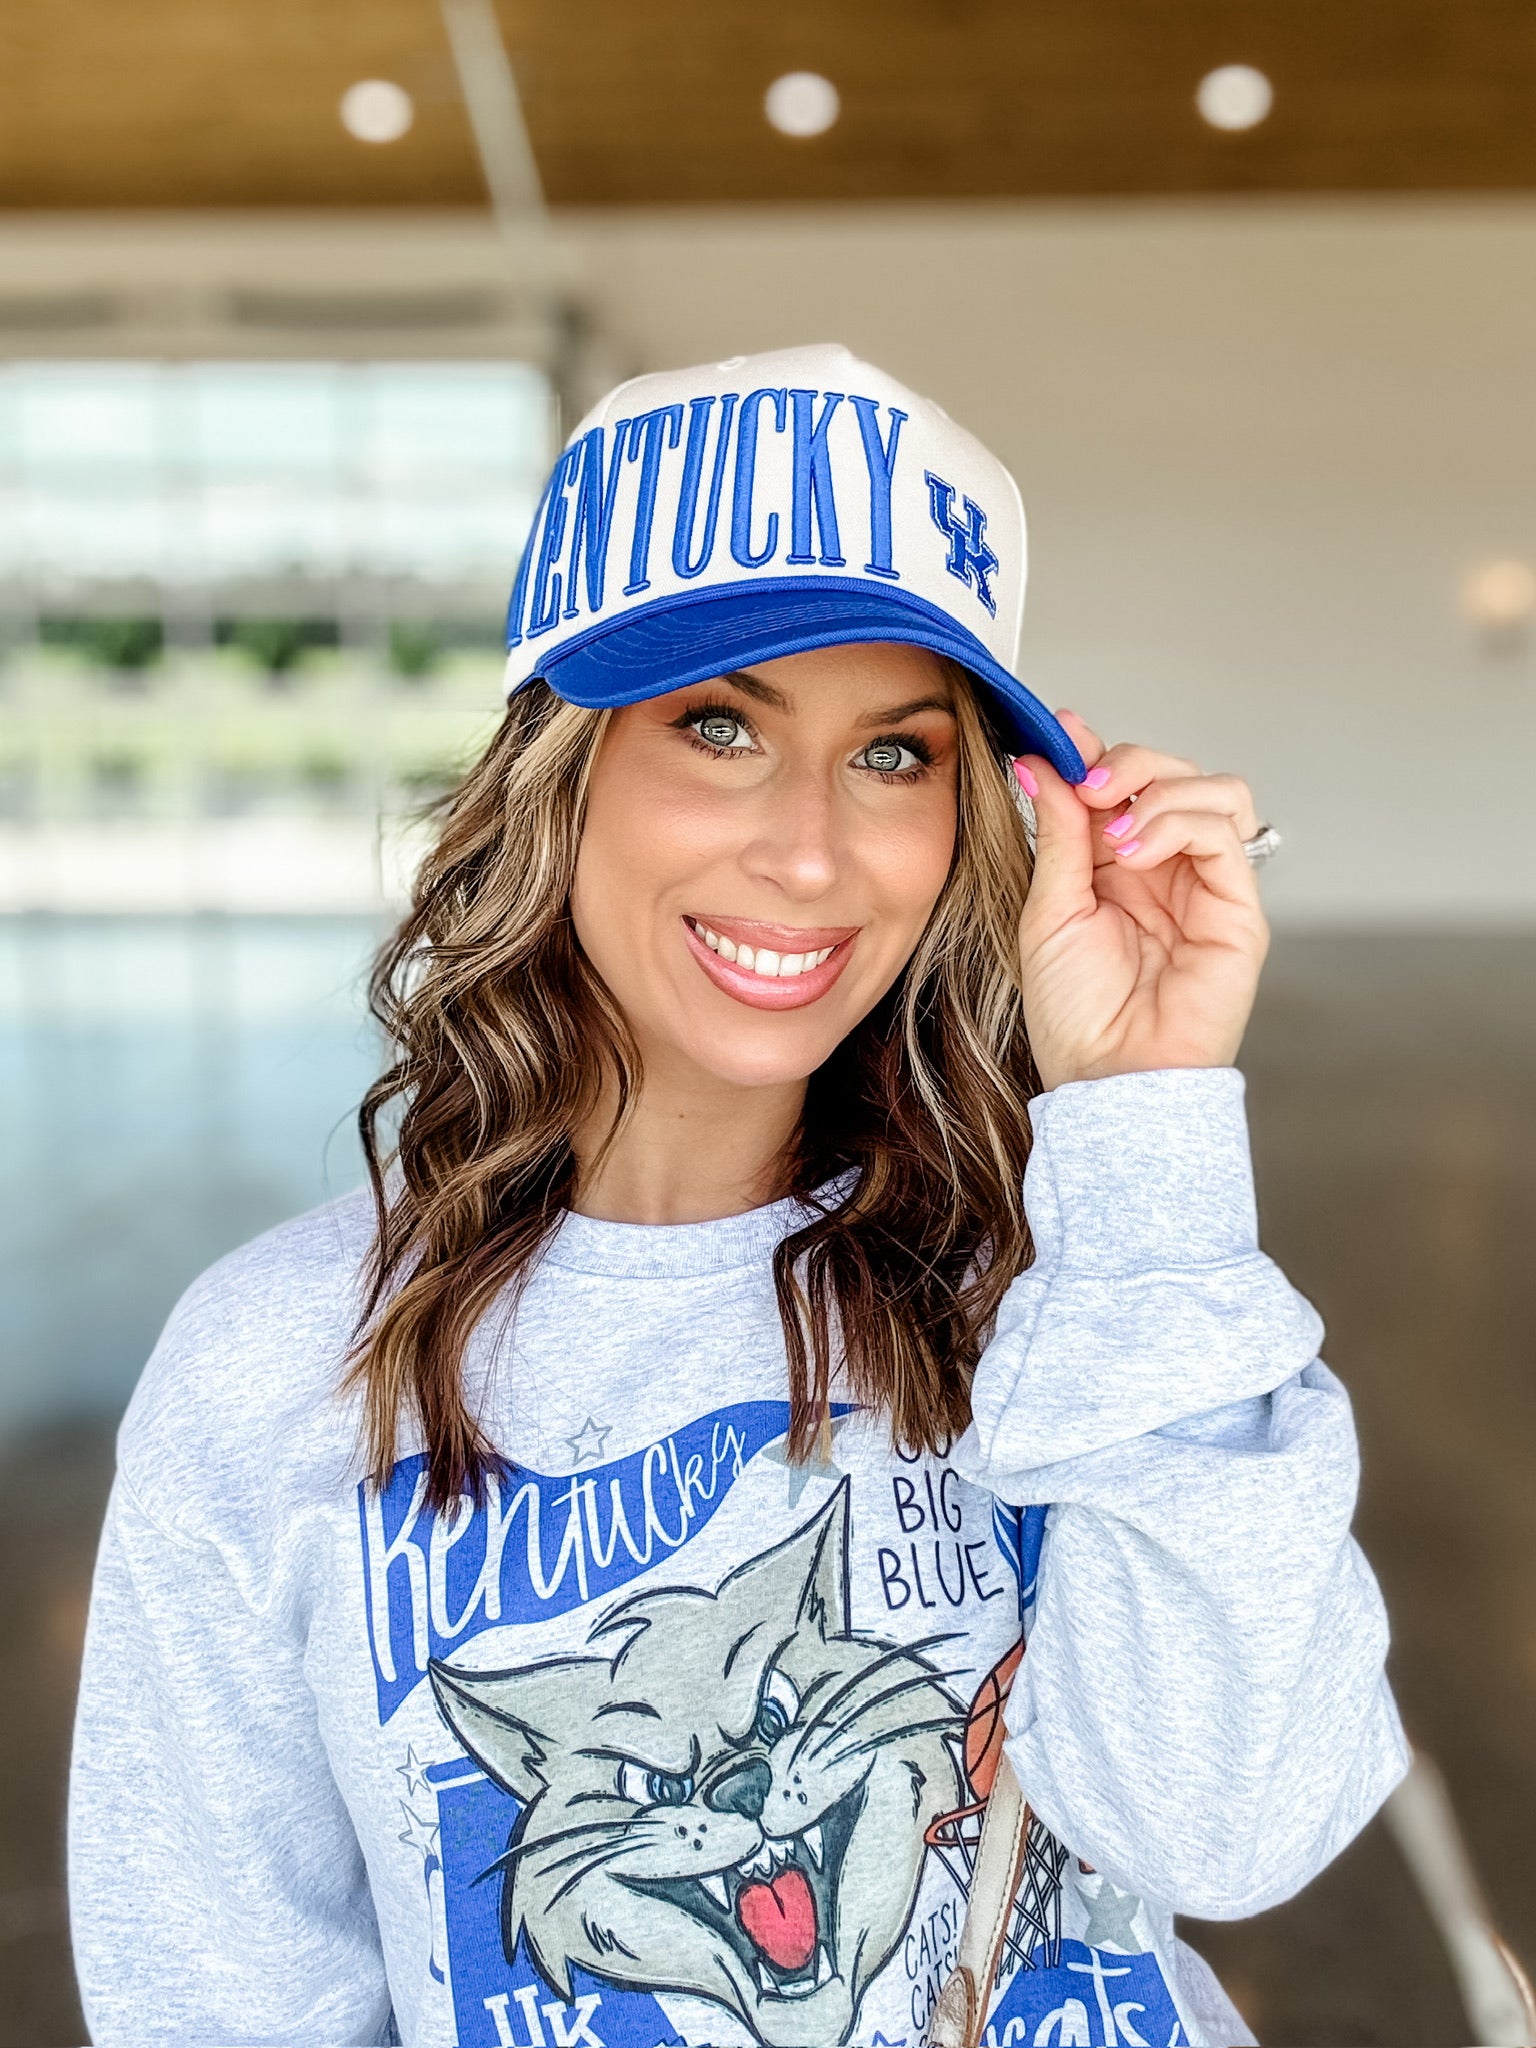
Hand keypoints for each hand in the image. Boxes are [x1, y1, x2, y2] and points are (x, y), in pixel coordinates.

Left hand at [1014, 710, 1269, 1091]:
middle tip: (1087, 786)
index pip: (1122, 784)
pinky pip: (1226, 833)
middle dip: (1127, 764)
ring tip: (1114, 832)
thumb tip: (1040, 761)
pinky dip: (1179, 822)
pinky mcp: (1237, 909)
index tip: (1060, 733)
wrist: (1106, 1077)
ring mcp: (1205, 886)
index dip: (1096, 752)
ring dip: (1158, 790)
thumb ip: (1056, 831)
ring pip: (1214, 790)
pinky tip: (1136, 851)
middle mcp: (1165, 869)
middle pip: (1173, 774)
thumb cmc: (1074, 1015)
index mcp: (1115, 867)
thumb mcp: (1049, 906)